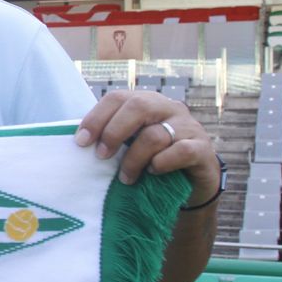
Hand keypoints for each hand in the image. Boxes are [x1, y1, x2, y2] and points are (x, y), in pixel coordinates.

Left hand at [74, 90, 220, 205]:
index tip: (81, 141)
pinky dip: (162, 163)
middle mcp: (169, 108)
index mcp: (147, 102)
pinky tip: (153, 172)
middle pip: (138, 106)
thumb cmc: (153, 160)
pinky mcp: (203, 148)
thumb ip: (113, 137)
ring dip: (134, 159)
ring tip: (125, 178)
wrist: (192, 184)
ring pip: (155, 134)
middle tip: (101, 156)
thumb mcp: (131, 145)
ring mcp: (189, 126)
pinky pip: (181, 151)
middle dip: (114, 132)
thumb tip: (79, 142)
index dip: (97, 117)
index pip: (118, 98)